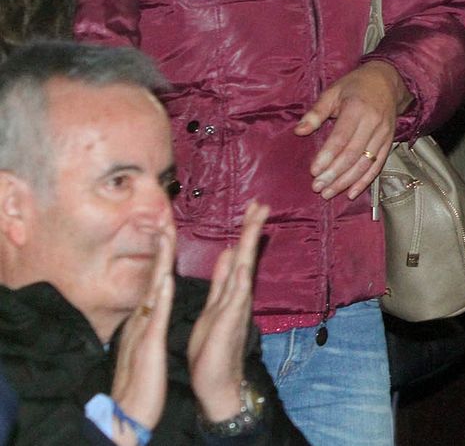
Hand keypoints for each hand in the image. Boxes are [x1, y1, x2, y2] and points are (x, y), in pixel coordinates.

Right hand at [111, 226, 175, 435]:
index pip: (159, 278)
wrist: (130, 409)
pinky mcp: (148, 343)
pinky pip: (155, 318)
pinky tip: (164, 281)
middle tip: (166, 218)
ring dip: (160, 263)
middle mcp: (144, 317)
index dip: (164, 254)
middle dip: (161, 248)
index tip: (170, 227)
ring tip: (165, 236)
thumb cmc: (143, 376)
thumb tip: (154, 296)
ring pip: (154, 289)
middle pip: (155, 276)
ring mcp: (144, 328)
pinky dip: (160, 298)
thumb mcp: (149, 338)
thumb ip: (151, 316)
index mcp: (150, 316)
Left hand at [189, 201, 268, 422]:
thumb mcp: (214, 307)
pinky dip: (241, 278)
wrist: (217, 382)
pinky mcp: (230, 323)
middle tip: (261, 204)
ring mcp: (236, 308)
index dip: (245, 232)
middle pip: (247, 257)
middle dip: (252, 230)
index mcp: (230, 291)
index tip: (253, 208)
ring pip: (245, 269)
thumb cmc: (212, 348)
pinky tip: (244, 263)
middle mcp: (237, 296)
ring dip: (250, 245)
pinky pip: (237, 296)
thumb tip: (229, 253)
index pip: (239, 255)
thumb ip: (222, 281)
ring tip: (257, 221)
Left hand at [294, 60, 409, 199]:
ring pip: (365, 163)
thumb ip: (316, 112)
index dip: (327, 156)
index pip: (341, 138)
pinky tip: (352, 192)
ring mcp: (383, 134)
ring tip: (329, 192)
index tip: (314, 171)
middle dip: (334, 174)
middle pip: (353, 154)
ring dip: (347, 181)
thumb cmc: (356, 86)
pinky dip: (365, 181)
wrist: (387, 80)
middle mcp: (373, 123)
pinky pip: (378, 165)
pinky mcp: (388, 142)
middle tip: (318, 187)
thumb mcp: (333, 92)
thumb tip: (299, 131)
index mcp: (357, 109)